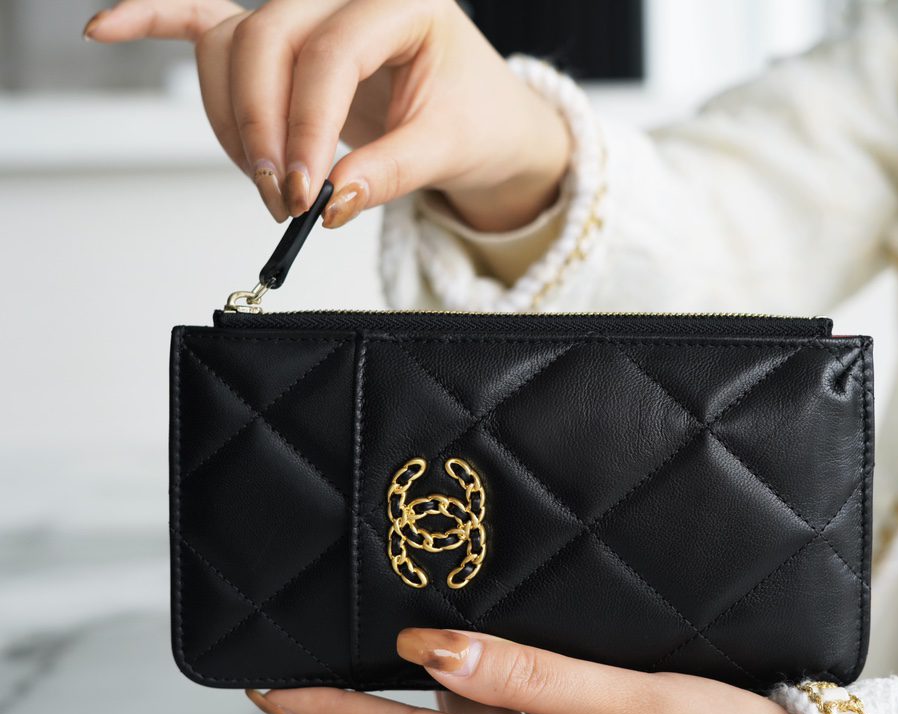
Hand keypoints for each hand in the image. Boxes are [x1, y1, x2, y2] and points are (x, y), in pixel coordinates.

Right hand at [83, 0, 570, 230]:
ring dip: (232, 118)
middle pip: (268, 41)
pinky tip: (106, 30)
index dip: (306, 127)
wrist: (485, 118)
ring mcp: (310, 10)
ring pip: (235, 43)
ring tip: (266, 182)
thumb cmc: (477, 118)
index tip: (302, 194)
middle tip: (281, 199)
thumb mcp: (451, 147)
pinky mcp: (285, 36)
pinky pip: (209, 19)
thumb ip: (390, 172)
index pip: (330, 55)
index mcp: (404, 2)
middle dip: (263, 129)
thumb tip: (332, 202)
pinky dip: (156, 21)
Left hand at [244, 628, 837, 713]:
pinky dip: (535, 700)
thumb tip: (428, 651)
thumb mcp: (631, 702)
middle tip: (505, 627)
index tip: (268, 684)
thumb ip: (525, 676)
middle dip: (457, 673)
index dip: (330, 709)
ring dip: (509, 685)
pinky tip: (590, 691)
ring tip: (594, 676)